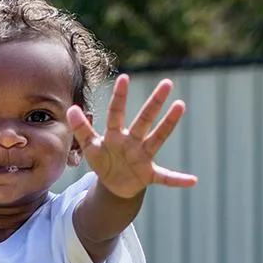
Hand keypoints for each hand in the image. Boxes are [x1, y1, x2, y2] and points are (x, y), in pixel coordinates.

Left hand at [67, 75, 196, 198]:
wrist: (114, 185)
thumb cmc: (103, 161)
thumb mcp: (89, 147)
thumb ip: (81, 129)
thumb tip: (71, 109)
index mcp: (116, 135)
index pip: (116, 114)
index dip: (119, 98)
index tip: (124, 78)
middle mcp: (133, 142)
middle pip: (144, 120)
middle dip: (154, 103)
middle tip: (166, 83)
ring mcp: (143, 157)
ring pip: (157, 138)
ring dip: (169, 124)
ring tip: (180, 106)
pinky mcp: (149, 175)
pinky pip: (166, 178)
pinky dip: (178, 180)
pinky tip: (192, 180)